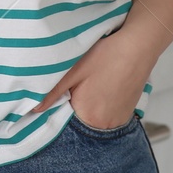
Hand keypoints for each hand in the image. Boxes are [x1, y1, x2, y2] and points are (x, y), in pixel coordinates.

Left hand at [28, 28, 155, 129]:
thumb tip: (34, 108)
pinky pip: (108, 116)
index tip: (59, 97)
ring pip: (94, 119)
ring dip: (88, 108)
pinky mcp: (128, 114)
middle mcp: (105, 125)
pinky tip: (102, 89)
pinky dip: (102, 107)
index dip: (59, 109)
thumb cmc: (106, 56)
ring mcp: (119, 121)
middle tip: (75, 89)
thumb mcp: (74, 71)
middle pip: (80, 122)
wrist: (138, 47)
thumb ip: (52, 92)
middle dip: (73, 108)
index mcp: (88, 116)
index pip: (64, 121)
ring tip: (91, 87)